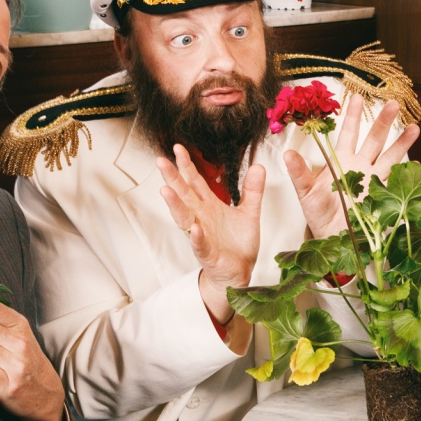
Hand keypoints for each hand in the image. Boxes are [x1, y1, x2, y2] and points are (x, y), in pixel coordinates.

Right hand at [156, 150, 265, 331]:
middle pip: (183, 194)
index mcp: (209, 206)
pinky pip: (200, 244)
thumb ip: (252, 190)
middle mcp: (201, 217)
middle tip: (161, 161)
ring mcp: (201, 235)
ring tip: (166, 190)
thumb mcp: (250, 212)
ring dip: (175, 204)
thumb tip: (259, 166)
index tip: (178, 148)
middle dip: (172, 178)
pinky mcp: (207, 253)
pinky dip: (196, 237)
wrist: (239, 272)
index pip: (194, 181)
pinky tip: (194, 229)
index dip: (186, 165)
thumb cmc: (238, 243)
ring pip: (184, 217)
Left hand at [285, 93, 418, 237]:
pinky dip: (406, 174)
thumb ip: (299, 173)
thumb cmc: (318, 212)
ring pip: (389, 157)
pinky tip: (417, 166)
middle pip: (374, 139)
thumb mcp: (305, 192)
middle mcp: (360, 166)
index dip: (353, 116)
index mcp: (341, 160)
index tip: (358, 97)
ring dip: (401, 143)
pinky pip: (396, 183)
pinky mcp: (383, 197)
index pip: (349, 133)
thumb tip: (287, 154)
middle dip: (383, 122)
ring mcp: (373, 180)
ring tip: (414, 128)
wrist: (332, 236)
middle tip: (393, 104)